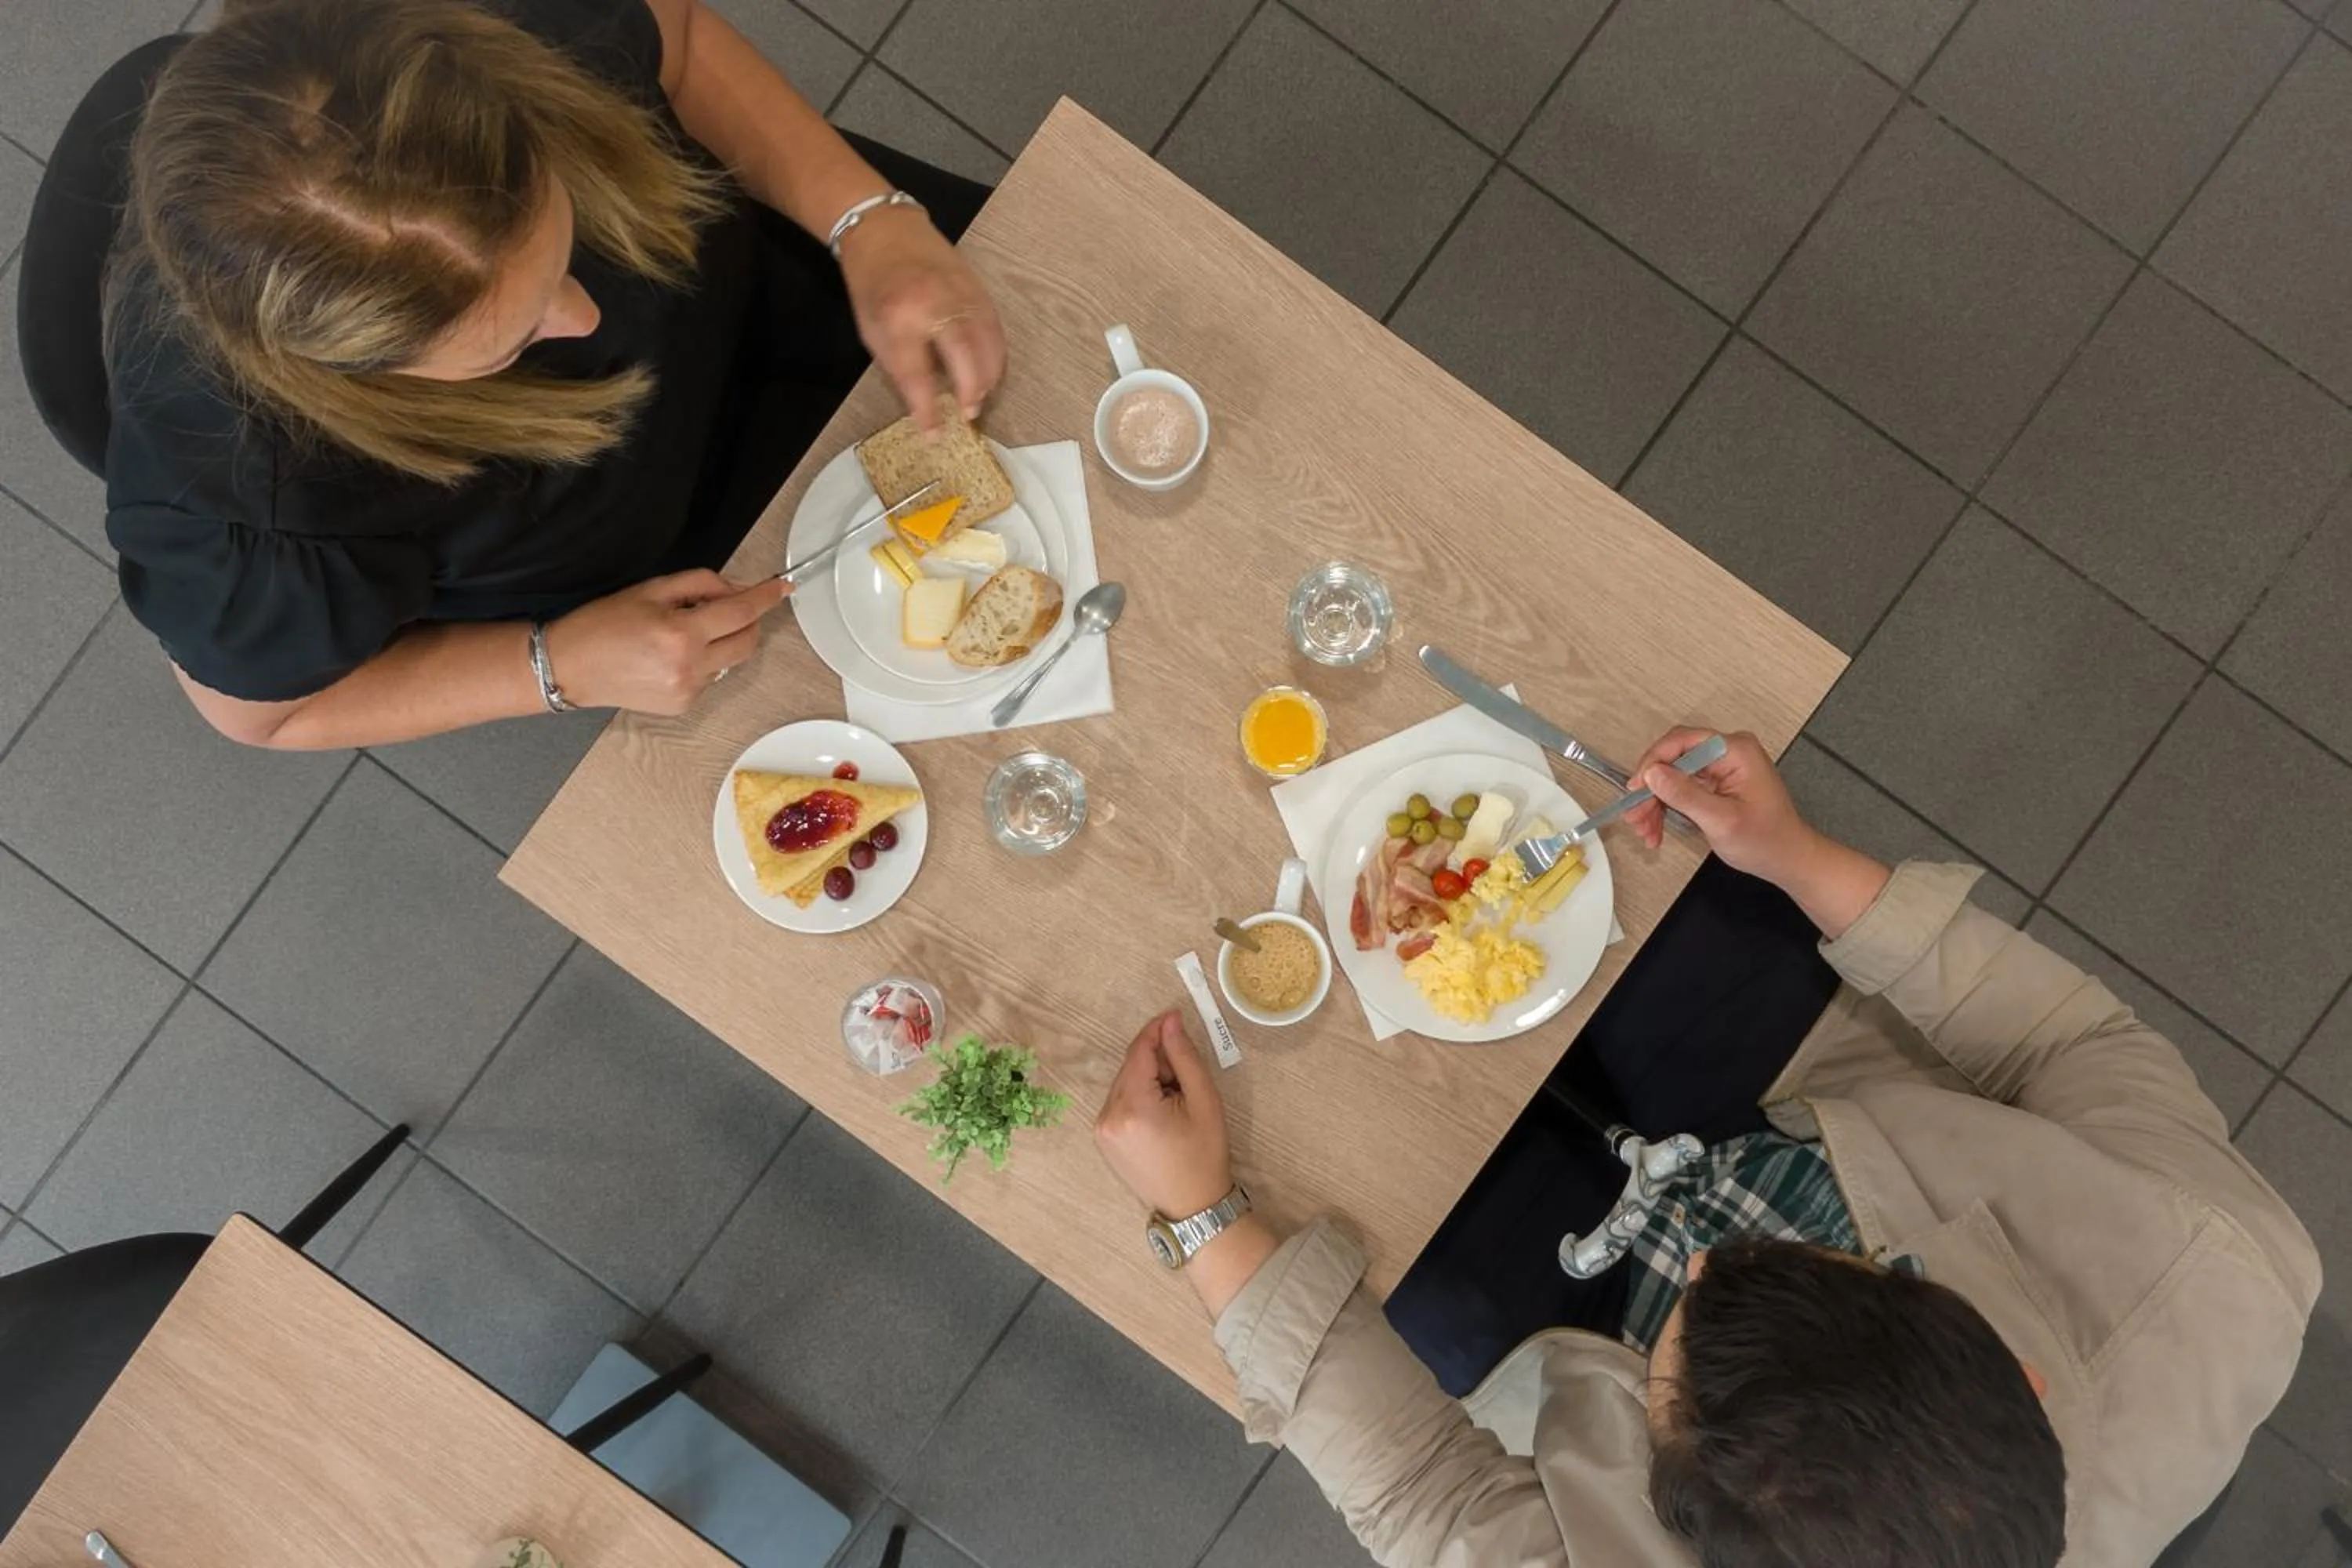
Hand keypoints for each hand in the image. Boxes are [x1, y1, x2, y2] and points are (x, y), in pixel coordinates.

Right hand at [542, 570, 789, 714]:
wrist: (568, 667)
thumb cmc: (602, 624)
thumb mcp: (651, 589)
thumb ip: (700, 584)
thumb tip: (736, 589)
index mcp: (681, 634)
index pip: (741, 613)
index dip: (766, 597)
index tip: (781, 588)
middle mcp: (690, 667)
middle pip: (747, 642)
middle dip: (747, 620)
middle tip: (724, 605)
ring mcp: (687, 691)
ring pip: (730, 661)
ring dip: (720, 641)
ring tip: (680, 632)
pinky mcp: (682, 707)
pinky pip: (710, 677)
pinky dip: (703, 661)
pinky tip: (669, 656)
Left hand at [838, 206, 1006, 431]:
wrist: (885, 229)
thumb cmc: (872, 285)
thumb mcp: (872, 331)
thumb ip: (899, 366)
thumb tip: (926, 403)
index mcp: (899, 318)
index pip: (918, 375)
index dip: (928, 410)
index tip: (935, 436)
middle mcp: (935, 305)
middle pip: (965, 357)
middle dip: (971, 391)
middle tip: (970, 414)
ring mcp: (961, 294)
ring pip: (988, 344)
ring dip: (989, 377)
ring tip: (980, 397)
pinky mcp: (978, 288)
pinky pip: (995, 329)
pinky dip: (996, 354)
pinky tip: (990, 371)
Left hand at [1094, 1011, 1233, 1219]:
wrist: (1193, 1206)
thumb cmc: (1204, 1154)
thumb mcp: (1204, 1101)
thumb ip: (1184, 1057)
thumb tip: (1170, 1022)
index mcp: (1133, 1107)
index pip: (1139, 1052)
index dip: (1156, 1031)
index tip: (1175, 1017)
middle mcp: (1108, 1117)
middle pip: (1130, 1067)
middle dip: (1157, 1061)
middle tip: (1186, 1076)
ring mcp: (1102, 1130)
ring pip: (1124, 1084)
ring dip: (1148, 1080)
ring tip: (1176, 1101)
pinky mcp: (1103, 1140)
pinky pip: (1120, 1103)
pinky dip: (1139, 1098)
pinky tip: (1162, 1115)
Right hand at [1621, 727, 1818, 882]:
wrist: (1787, 859)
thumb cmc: (1766, 841)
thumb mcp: (1721, 820)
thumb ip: (1685, 794)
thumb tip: (1652, 773)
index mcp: (1735, 751)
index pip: (1682, 741)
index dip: (1653, 763)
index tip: (1636, 789)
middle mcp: (1728, 752)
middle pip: (1673, 759)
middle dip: (1651, 790)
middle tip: (1635, 817)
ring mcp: (1722, 767)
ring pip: (1673, 776)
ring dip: (1655, 803)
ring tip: (1645, 831)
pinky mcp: (1716, 782)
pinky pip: (1682, 787)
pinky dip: (1667, 808)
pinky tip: (1656, 829)